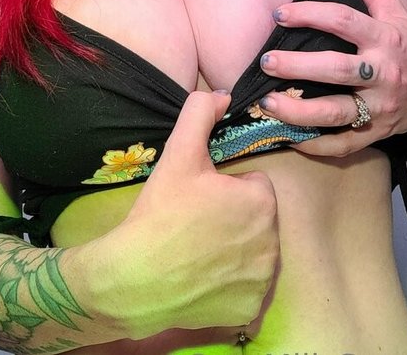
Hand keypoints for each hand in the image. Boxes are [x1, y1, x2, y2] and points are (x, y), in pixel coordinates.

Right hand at [97, 90, 279, 338]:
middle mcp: (272, 243)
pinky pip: (245, 287)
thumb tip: (222, 96)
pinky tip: (202, 277)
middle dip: (233, 217)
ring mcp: (262, 280)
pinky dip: (229, 283)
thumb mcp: (179, 153)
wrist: (133, 278)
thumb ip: (200, 113)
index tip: (201, 196)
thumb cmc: (160, 212)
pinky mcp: (249, 309)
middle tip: (196, 221)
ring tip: (197, 248)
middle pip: (255, 219)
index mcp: (261, 202)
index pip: (253, 185)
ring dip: (234, 249)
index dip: (226, 188)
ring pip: (252, 252)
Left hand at [258, 0, 406, 157]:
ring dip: (299, 110)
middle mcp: (382, 73)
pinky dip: (316, 144)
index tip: (279, 13)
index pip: (344, 21)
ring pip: (336, 112)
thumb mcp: (392, 9)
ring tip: (267, 103)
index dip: (309, 15)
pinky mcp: (375, 132)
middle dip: (297, 66)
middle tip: (266, 61)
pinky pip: (343, 144)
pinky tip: (290, 137)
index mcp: (384, 38)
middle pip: (336, 69)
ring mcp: (379, 107)